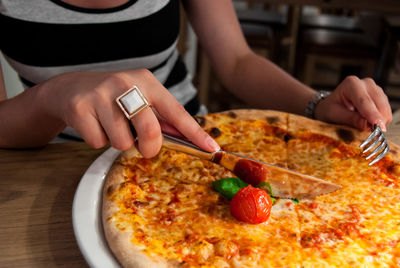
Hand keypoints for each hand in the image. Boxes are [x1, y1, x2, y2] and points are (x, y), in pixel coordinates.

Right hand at [37, 69, 219, 156]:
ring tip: (111, 126)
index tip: (211, 149)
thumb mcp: (138, 98)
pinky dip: (98, 140)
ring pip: (123, 142)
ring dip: (119, 142)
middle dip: (149, 148)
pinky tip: (94, 124)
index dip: (195, 133)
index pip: (176, 112)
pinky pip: (98, 142)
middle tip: (142, 146)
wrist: (70, 88)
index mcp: (147, 82)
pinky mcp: (80, 107)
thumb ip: (159, 117)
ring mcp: (101, 94)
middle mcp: (126, 84)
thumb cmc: (113, 98)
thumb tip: (185, 138)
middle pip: (150, 132)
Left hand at [314, 76, 391, 130]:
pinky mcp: (380, 98)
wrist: (330, 106)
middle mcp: (365, 84)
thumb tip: (365, 124)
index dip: (372, 114)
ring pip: (385, 108)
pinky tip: (370, 124)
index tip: (377, 125)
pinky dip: (380, 120)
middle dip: (378, 120)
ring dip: (379, 121)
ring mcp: (374, 90)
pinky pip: (386, 111)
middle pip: (379, 103)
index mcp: (351, 84)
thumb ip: (349, 118)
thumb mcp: (334, 115)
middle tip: (373, 134)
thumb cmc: (329, 109)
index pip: (364, 100)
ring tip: (367, 128)